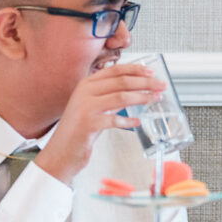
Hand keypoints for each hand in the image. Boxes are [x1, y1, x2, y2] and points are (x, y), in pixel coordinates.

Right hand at [33, 64, 164, 184]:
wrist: (60, 152)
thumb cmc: (79, 129)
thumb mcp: (93, 106)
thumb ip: (111, 95)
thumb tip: (138, 88)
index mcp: (86, 84)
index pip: (116, 70)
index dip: (136, 69)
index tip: (151, 73)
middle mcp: (84, 92)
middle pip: (122, 81)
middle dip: (145, 83)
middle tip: (161, 86)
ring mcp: (85, 107)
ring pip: (121, 97)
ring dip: (142, 97)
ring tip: (155, 99)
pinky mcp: (88, 124)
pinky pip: (115, 119)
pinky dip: (129, 121)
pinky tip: (137, 123)